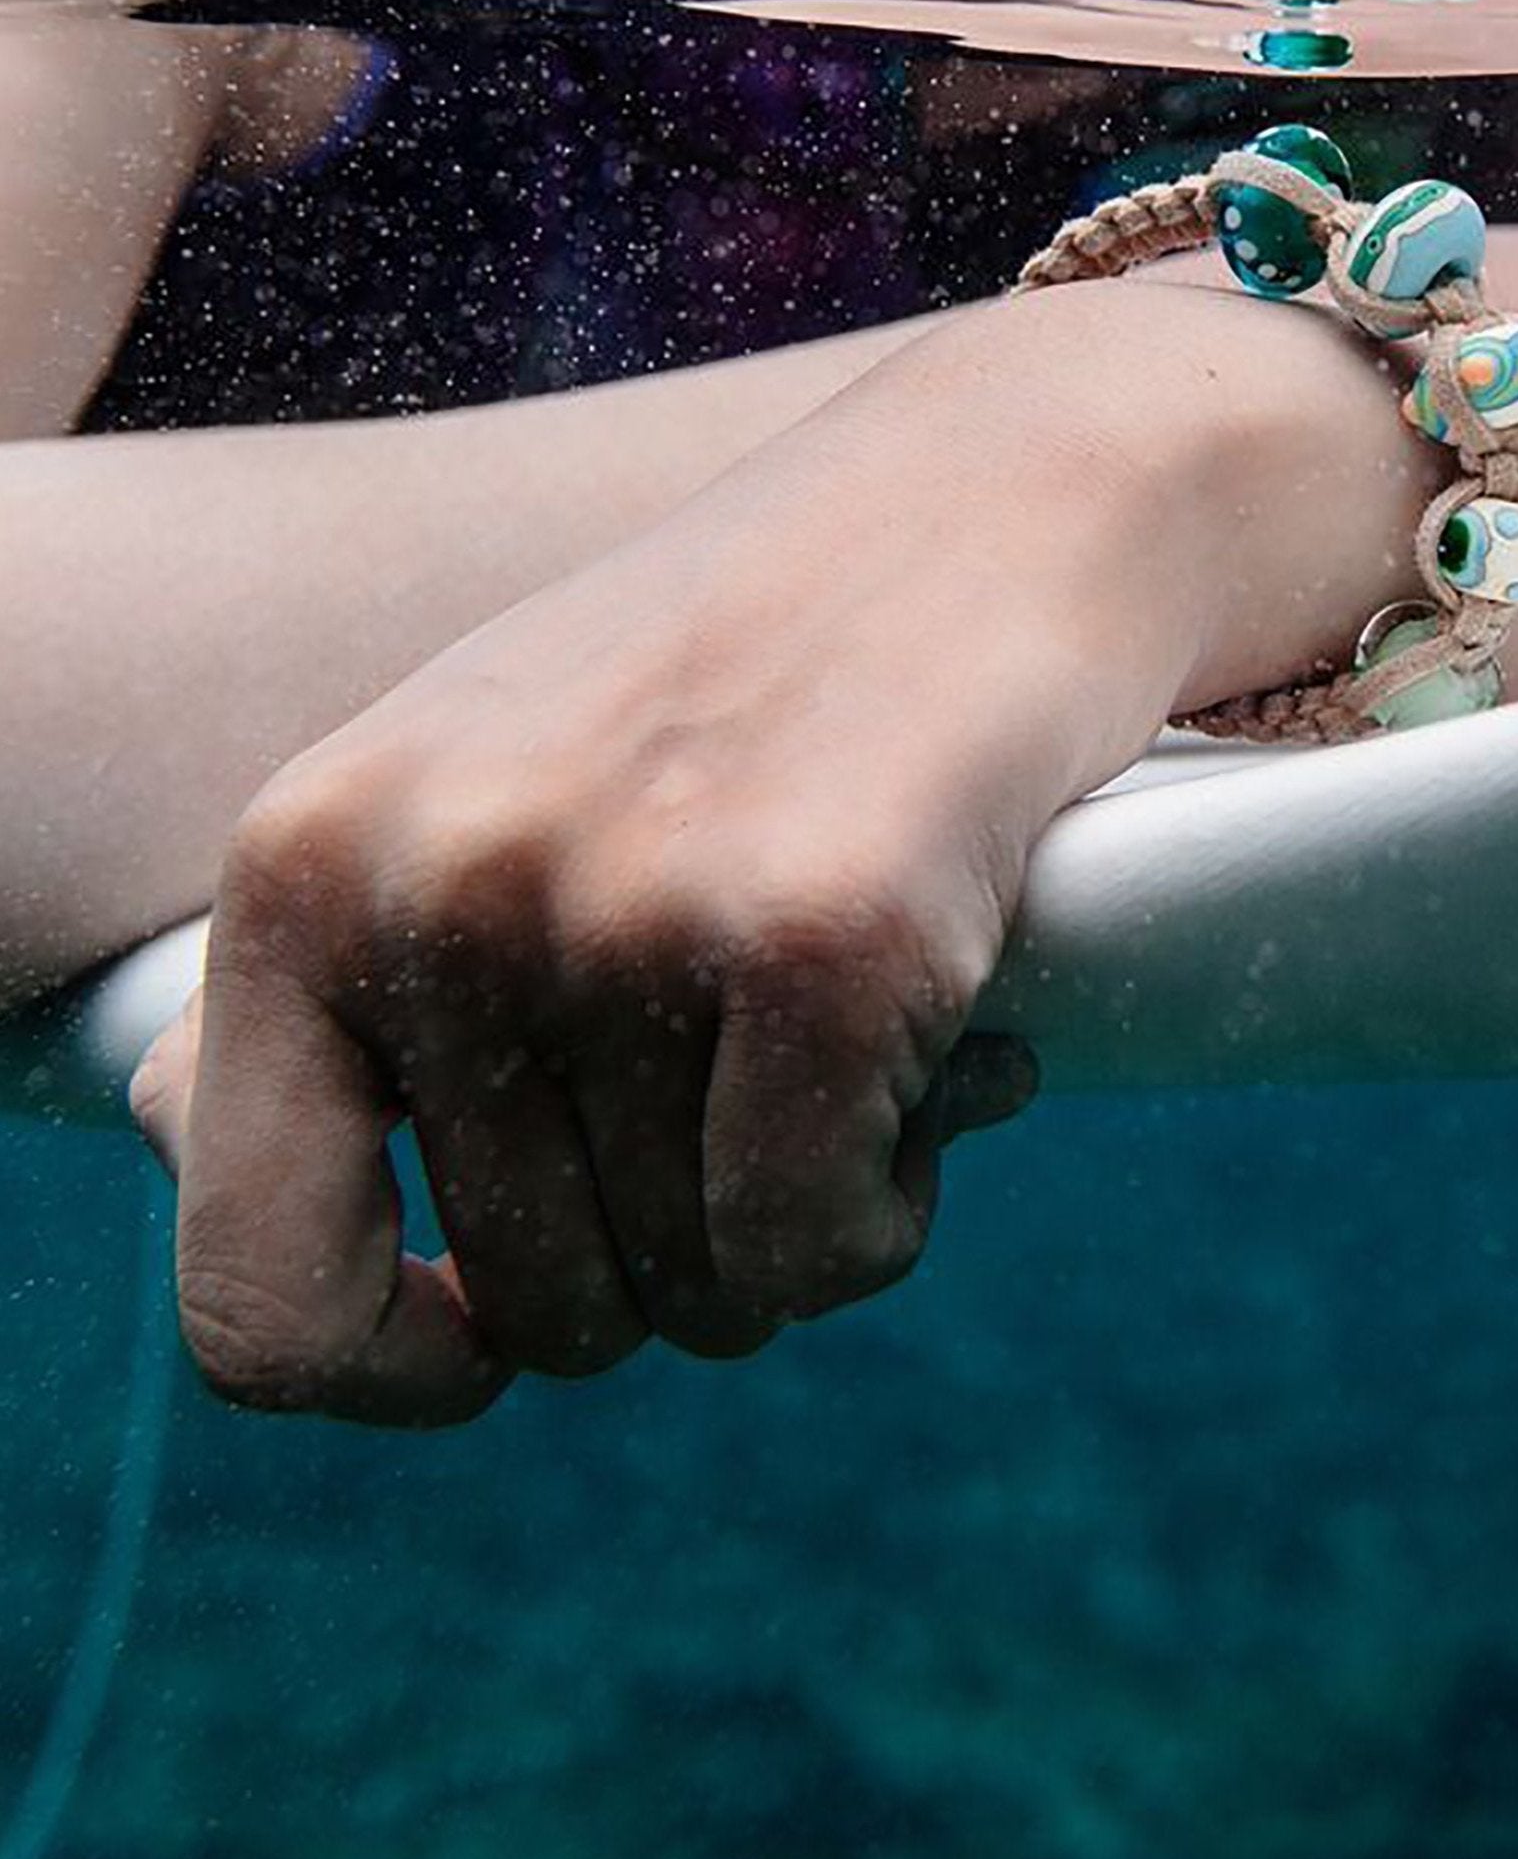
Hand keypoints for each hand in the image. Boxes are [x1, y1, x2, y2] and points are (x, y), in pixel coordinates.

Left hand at [129, 281, 1313, 1423]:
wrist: (1000, 490)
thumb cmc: (747, 662)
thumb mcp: (479, 779)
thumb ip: (337, 969)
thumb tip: (175, 1150)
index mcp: (309, 859)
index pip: (253, 1291)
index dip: (388, 1368)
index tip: (494, 1334)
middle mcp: (440, 885)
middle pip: (539, 1313)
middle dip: (676, 1254)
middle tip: (765, 1095)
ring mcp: (628, 905)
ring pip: (704, 1294)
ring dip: (806, 1216)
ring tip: (860, 1041)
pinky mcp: (825, 931)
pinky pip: (828, 1244)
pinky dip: (892, 1207)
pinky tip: (947, 1066)